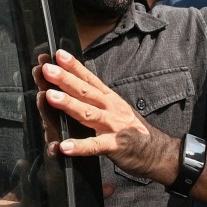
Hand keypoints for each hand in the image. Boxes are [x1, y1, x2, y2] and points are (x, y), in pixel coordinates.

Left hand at [38, 49, 178, 182]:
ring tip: (50, 97)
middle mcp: (111, 108)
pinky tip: (65, 146)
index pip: (90, 79)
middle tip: (47, 69)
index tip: (58, 54)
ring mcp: (113, 126)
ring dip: (69, 104)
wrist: (159, 152)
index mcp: (109, 99)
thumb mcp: (116, 109)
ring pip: (88, 113)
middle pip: (86, 91)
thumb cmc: (133, 131)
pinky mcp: (115, 146)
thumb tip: (75, 89)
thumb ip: (97, 100)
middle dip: (66, 79)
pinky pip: (95, 146)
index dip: (74, 66)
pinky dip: (80, 146)